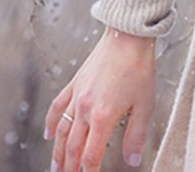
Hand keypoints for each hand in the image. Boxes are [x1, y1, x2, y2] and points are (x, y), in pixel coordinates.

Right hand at [44, 27, 156, 170]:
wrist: (128, 35)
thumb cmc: (138, 66)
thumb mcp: (145, 104)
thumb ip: (136, 135)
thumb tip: (133, 159)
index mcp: (103, 116)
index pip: (91, 155)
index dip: (90, 171)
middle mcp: (85, 108)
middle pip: (73, 147)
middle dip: (70, 167)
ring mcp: (77, 95)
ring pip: (62, 131)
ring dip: (57, 152)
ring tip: (56, 167)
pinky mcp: (75, 82)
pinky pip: (58, 106)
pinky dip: (51, 122)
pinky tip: (49, 133)